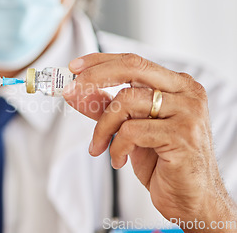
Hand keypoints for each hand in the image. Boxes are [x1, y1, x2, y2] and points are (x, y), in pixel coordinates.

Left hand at [63, 53, 236, 231]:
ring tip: (100, 147)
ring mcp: (188, 112)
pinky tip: (119, 160)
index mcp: (176, 84)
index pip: (132, 61)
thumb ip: (104, 107)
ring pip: (126, 102)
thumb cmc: (162, 163)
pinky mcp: (183, 135)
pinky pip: (132, 131)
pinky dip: (116, 147)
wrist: (190, 199)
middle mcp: (186, 92)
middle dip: (94, 76)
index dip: (99, 61)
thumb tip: (73, 91)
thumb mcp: (128, 129)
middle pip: (132, 68)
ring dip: (102, 128)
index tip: (73, 67)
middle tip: (71, 91)